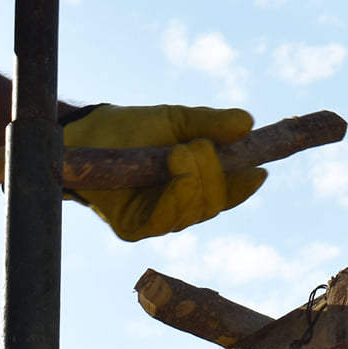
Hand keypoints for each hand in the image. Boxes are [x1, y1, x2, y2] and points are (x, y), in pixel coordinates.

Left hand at [64, 104, 266, 240]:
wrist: (89, 132)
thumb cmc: (134, 127)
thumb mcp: (177, 120)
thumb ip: (210, 124)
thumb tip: (248, 123)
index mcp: (195, 185)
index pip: (227, 193)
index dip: (244, 186)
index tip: (258, 171)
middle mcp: (179, 207)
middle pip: (214, 204)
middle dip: (215, 173)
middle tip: (199, 145)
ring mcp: (157, 220)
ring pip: (193, 212)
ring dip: (194, 180)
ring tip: (179, 151)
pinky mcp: (133, 228)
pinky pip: (164, 221)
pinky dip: (176, 195)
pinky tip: (175, 170)